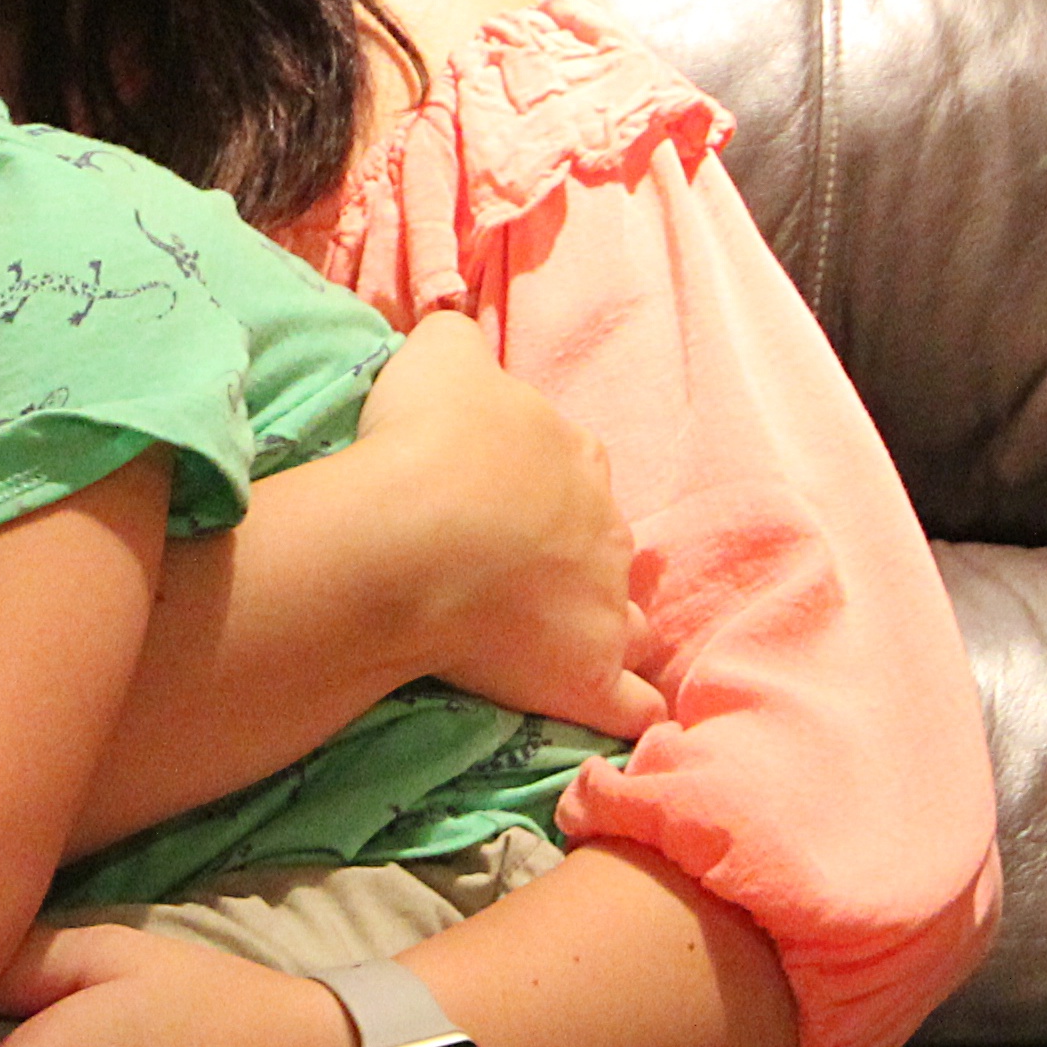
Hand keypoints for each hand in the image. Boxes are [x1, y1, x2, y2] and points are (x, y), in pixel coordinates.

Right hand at [350, 308, 650, 734]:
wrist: (412, 536)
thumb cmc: (423, 440)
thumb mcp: (437, 356)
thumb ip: (456, 335)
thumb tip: (458, 324)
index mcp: (573, 455)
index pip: (575, 461)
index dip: (543, 478)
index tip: (507, 492)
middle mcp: (604, 528)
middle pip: (606, 542)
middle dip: (581, 554)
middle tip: (526, 569)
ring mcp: (603, 607)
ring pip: (630, 621)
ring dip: (613, 628)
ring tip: (576, 641)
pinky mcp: (586, 677)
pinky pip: (630, 705)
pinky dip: (634, 712)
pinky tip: (632, 721)